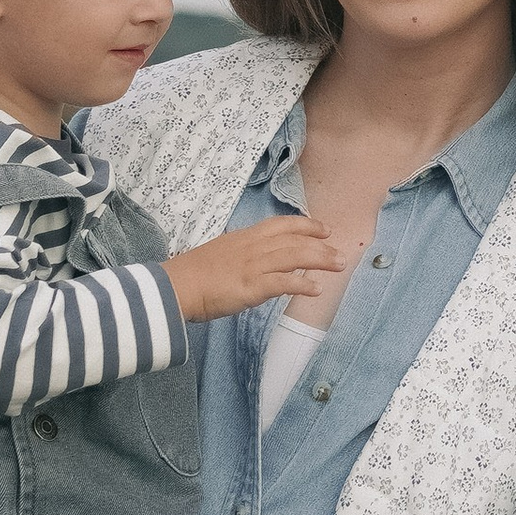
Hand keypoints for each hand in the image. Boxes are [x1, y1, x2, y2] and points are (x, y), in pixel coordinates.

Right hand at [167, 217, 342, 324]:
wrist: (175, 286)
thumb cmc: (194, 273)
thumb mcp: (222, 253)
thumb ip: (243, 254)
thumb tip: (258, 261)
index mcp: (245, 237)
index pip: (281, 225)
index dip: (305, 225)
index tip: (323, 229)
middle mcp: (253, 247)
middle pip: (294, 240)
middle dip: (321, 246)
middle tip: (340, 253)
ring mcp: (253, 265)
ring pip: (295, 257)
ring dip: (320, 260)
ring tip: (338, 266)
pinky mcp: (251, 285)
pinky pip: (284, 282)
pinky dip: (302, 284)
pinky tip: (316, 289)